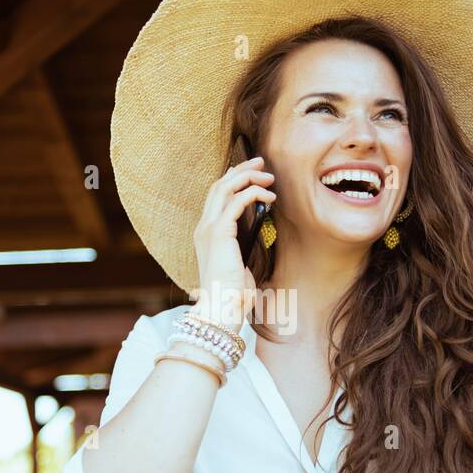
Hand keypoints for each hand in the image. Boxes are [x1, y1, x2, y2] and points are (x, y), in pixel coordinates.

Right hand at [191, 156, 275, 332]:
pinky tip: (269, 197)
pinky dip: (254, 193)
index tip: (253, 173)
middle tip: (262, 163)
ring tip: (269, 178)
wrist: (220, 309)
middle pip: (219, 185)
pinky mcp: (219, 232)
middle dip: (242, 170)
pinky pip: (237, 201)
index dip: (233, 179)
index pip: (216, 196)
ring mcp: (208, 228)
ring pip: (226, 187)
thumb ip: (243, 245)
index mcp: (205, 234)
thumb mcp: (238, 264)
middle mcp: (203, 227)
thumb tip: (259, 228)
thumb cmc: (231, 294)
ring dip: (249, 177)